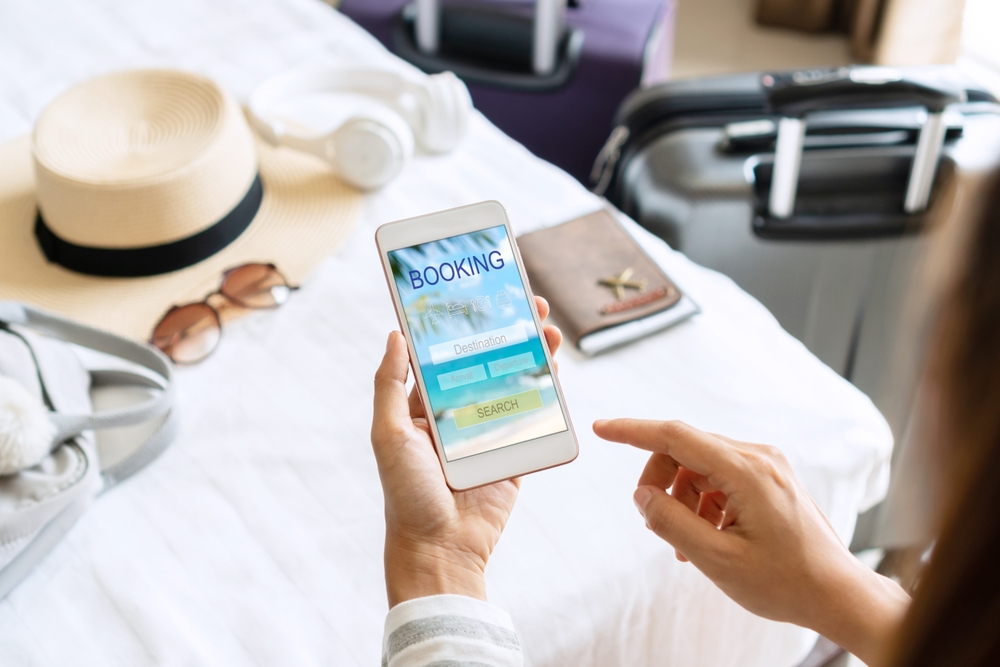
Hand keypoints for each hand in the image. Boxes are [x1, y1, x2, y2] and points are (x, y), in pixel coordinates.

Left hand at [372, 296, 562, 607]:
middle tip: (527, 304)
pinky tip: (554, 366)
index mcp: (423, 407)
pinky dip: (546, 390)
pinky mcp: (514, 451)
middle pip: (487, 361)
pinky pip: (533, 415)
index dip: (462, 325)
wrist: (442, 548)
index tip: (478, 296)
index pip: (445, 355)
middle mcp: (457, 415)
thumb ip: (389, 385)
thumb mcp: (387, 434)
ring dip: (532, 353)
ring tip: (547, 328)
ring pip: (514, 382)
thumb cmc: (406, 493)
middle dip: (508, 332)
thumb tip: (395, 335)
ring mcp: (488, 432)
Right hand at [593, 419, 909, 666]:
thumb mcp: (718, 559)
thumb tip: (642, 495)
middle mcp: (758, 457)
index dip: (632, 431)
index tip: (601, 429)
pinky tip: (705, 536)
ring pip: (699, 464)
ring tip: (686, 541)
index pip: (675, 436)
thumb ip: (671, 522)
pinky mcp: (769, 477)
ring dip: (681, 497)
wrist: (837, 593)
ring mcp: (766, 465)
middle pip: (685, 449)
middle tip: (652, 520)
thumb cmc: (785, 581)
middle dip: (660, 481)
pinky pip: (719, 476)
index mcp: (746, 471)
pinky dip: (702, 501)